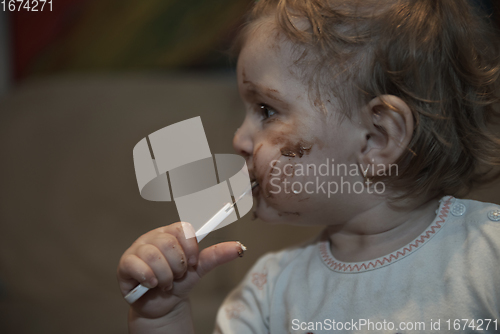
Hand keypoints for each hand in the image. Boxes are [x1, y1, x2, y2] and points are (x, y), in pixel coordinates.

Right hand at [117, 222, 244, 318]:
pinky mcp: (125, 264)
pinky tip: (153, 284)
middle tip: (178, 276)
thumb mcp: (198, 269)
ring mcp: (138, 249)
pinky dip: (149, 277)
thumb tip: (239, 247)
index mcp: (171, 233)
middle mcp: (153, 237)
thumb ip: (216, 255)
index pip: (182, 228)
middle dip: (178, 266)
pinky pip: (137, 264)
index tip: (194, 262)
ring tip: (166, 283)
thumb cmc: (178, 283)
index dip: (190, 247)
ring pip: (154, 255)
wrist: (162, 306)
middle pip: (169, 242)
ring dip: (165, 276)